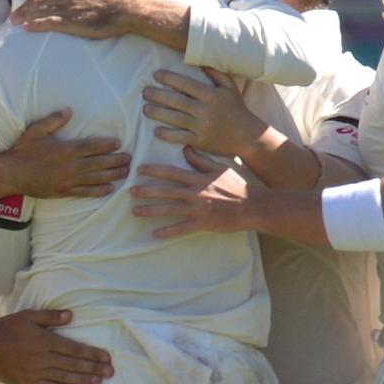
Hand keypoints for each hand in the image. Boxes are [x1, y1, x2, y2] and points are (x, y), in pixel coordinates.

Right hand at [0, 309, 113, 383]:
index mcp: (46, 341)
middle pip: (74, 364)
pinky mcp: (29, 382)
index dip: (92, 354)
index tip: (106, 358)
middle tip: (110, 373)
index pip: (75, 349)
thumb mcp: (29, 316)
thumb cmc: (7, 328)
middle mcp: (45, 358)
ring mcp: (37, 372)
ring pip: (65, 377)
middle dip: (93, 368)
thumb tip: (71, 315)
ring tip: (98, 381)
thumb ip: (50, 317)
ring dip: (83, 379)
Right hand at [3, 109, 130, 197]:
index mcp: (65, 149)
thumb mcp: (36, 131)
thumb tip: (69, 111)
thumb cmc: (23, 150)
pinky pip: (86, 192)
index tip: (119, 143)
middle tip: (129, 158)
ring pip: (96, 178)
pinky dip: (99, 191)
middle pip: (99, 163)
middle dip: (116, 160)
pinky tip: (110, 188)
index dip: (107, 145)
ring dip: (113, 175)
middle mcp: (70, 166)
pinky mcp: (64, 191)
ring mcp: (68, 180)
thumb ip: (54, 120)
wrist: (11, 174)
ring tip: (125, 172)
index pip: (92, 147)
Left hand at [11, 0, 139, 38]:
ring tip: (14, 22)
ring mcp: (67, 9)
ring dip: (26, 16)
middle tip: (12, 17)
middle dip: (24, 8)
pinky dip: (36, 24)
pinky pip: (49, 22)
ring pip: (41, 11)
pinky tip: (27, 27)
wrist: (125, 9)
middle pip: (39, 1)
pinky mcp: (71, 22)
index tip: (24, 5)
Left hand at [130, 146, 254, 237]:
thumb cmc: (238, 185)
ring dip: (150, 211)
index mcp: (198, 178)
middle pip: (165, 191)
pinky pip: (181, 229)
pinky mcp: (202, 224)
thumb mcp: (220, 168)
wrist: (254, 206)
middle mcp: (195, 193)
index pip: (171, 172)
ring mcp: (197, 209)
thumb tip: (185, 148)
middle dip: (146, 191)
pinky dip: (167, 232)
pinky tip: (154, 234)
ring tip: (135, 212)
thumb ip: (200, 160)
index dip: (154, 170)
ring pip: (169, 210)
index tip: (139, 169)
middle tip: (130, 191)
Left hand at [144, 67, 263, 156]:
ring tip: (145, 109)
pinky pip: (179, 137)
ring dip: (157, 113)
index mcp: (211, 95)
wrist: (248, 136)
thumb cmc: (237, 109)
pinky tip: (156, 130)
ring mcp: (201, 126)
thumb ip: (215, 73)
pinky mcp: (200, 141)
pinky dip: (166, 134)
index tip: (156, 75)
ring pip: (174, 118)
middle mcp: (205, 110)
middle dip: (157, 95)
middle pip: (176, 101)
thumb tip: (199, 60)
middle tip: (144, 92)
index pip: (186, 84)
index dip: (169, 78)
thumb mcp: (230, 88)